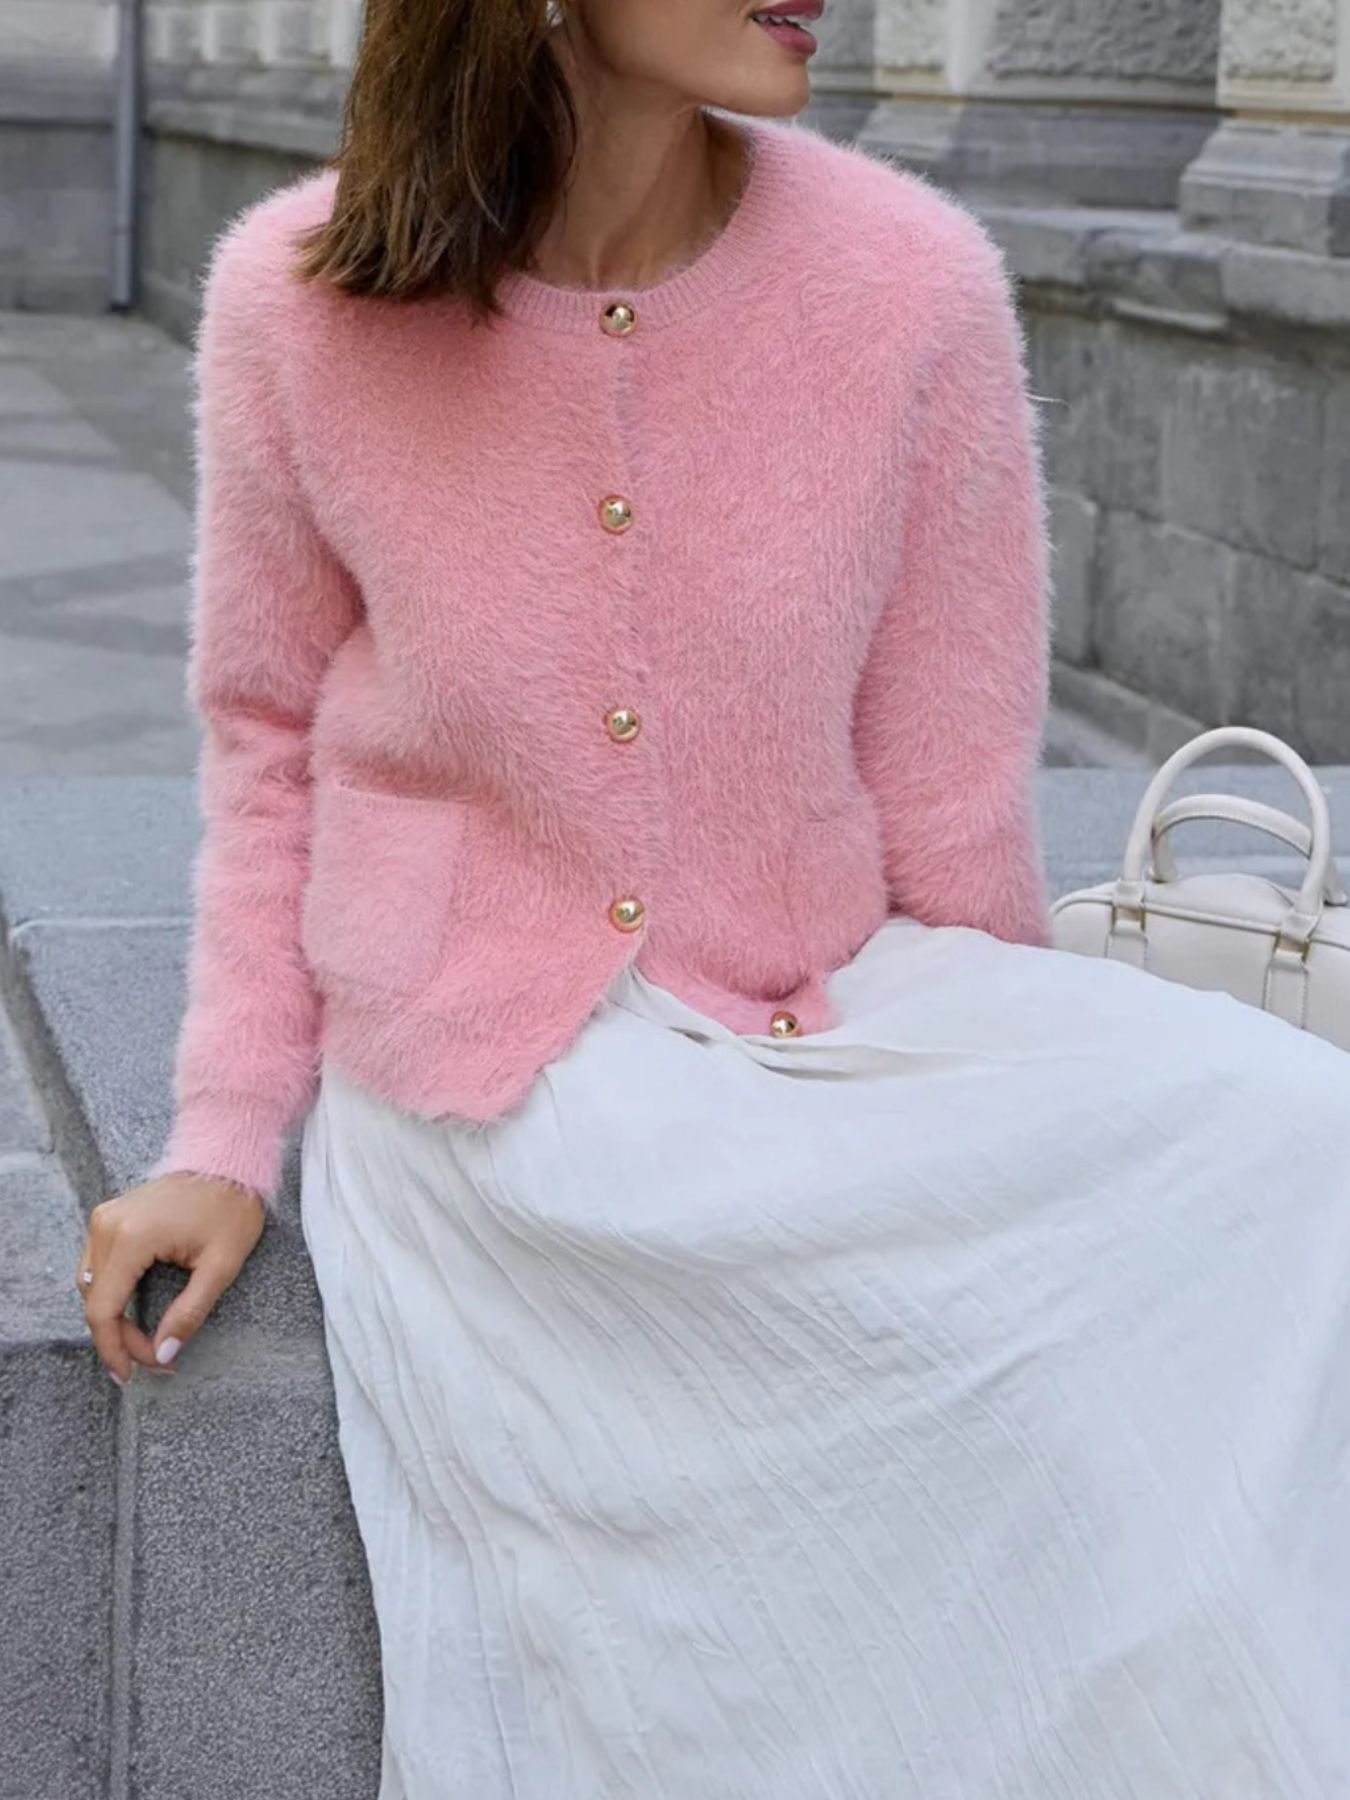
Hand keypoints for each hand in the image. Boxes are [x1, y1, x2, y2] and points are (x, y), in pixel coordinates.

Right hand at [76, 1171, 265, 1385]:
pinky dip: (111, 1293)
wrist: (229, 1161)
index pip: (103, 1310)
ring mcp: (106, 1217)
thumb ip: (190, 1313)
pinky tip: (134, 1311)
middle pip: (95, 1300)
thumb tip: (163, 1354)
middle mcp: (107, 1226)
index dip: (114, 1349)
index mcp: (131, 1238)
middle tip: (152, 1360)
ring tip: (143, 1341)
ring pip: (92, 1285)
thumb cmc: (231, 1208)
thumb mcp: (221, 1266)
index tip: (133, 1374)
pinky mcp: (111, 1216)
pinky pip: (99, 1265)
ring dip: (113, 1317)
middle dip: (119, 1337)